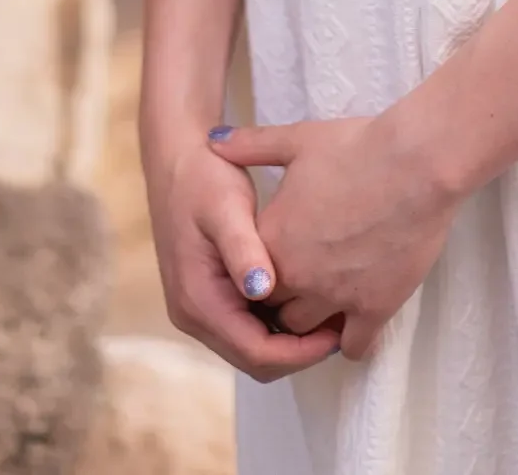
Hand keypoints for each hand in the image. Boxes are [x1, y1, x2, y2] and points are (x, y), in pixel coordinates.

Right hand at [141, 126, 343, 382]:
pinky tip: (305, 298)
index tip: (337, 334)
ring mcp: (199, 309)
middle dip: (299, 352)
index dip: (298, 352)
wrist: (176, 159)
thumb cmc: (204, 177)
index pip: (254, 351)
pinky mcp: (210, 297)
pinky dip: (277, 323)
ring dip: (289, 341)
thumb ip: (243, 248)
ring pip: (252, 347)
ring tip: (330, 314)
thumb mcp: (226, 207)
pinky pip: (247, 326)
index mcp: (197, 299)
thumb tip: (261, 291)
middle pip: (254, 359)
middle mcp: (194, 314)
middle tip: (341, 327)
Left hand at [208, 112, 458, 361]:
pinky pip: (353, 346)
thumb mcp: (298, 140)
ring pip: (308, 330)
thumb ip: (251, 144)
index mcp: (273, 238)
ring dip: (313, 321)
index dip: (258, 270)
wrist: (415, 163)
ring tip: (326, 304)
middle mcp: (297, 275)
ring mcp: (335, 296)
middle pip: (273, 307)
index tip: (272, 262)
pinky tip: (357, 323)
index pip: (246, 275)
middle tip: (299, 284)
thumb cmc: (357, 146)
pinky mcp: (374, 308)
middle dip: (282, 299)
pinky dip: (351, 340)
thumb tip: (213, 139)